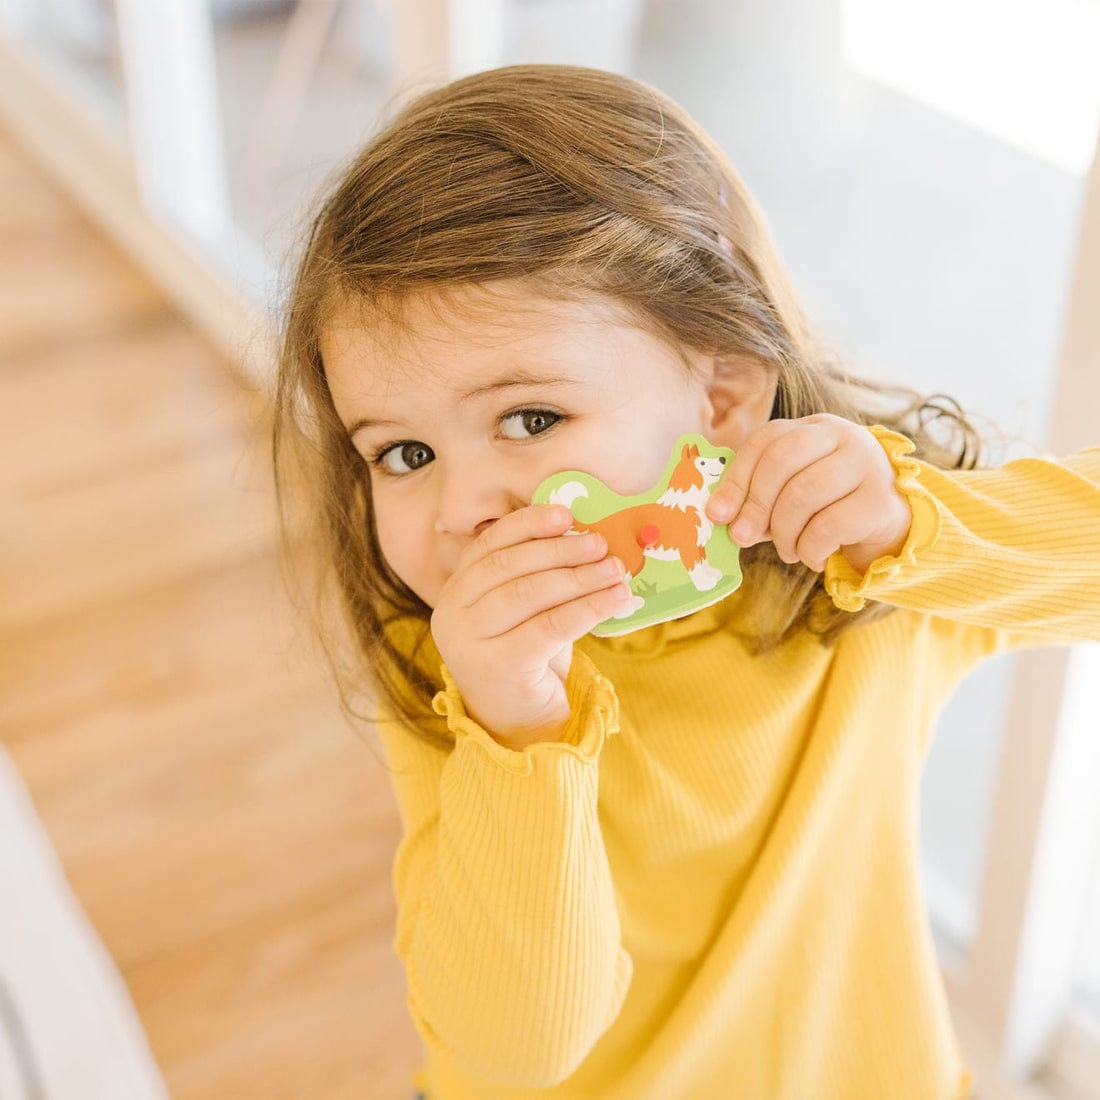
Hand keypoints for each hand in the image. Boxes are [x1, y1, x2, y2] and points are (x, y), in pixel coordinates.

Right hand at [430, 505, 633, 748]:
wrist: (520, 727)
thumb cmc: (527, 659)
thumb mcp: (525, 612)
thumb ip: (538, 575)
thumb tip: (585, 535)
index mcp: (455, 592)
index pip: (489, 546)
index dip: (528, 524)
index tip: (567, 514)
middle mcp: (451, 614)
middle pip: (509, 566)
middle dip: (560, 550)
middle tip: (601, 545)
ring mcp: (469, 642)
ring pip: (530, 593)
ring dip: (580, 577)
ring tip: (616, 570)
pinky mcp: (497, 666)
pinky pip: (550, 626)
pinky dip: (588, 607)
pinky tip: (615, 599)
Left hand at [705, 415, 911, 573]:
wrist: (889, 523)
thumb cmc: (829, 506)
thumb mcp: (792, 492)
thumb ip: (758, 498)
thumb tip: (720, 516)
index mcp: (813, 427)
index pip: (766, 440)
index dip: (736, 478)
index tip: (718, 514)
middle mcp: (842, 435)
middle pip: (781, 460)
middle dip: (755, 505)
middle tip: (743, 538)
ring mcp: (865, 463)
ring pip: (803, 494)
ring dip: (784, 534)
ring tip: (787, 551)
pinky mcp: (880, 499)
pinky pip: (828, 526)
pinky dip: (810, 550)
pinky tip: (813, 558)